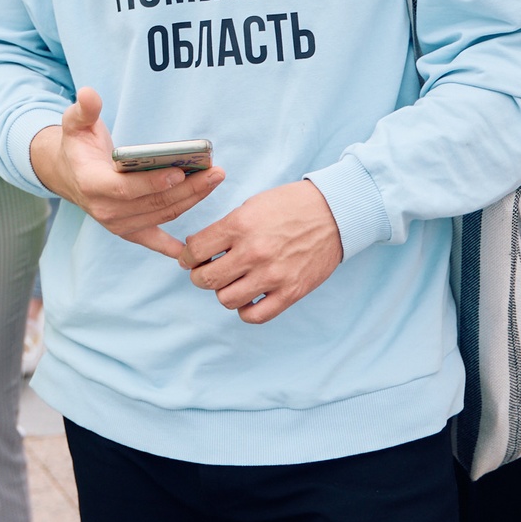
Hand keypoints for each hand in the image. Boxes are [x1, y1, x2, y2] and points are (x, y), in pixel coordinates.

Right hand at [26, 87, 224, 258]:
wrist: (68, 174)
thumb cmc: (78, 146)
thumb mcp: (75, 123)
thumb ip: (84, 109)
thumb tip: (89, 94)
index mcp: (92, 184)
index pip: (125, 188)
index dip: (152, 183)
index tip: (179, 172)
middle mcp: (104, 210)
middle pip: (152, 203)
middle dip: (187, 189)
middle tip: (214, 173)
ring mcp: (118, 224)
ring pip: (161, 215)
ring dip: (190, 200)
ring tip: (214, 180)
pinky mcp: (129, 230)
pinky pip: (154, 239)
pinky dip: (171, 246)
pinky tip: (192, 248)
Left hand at [182, 180, 344, 323]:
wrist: (334, 212)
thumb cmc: (290, 205)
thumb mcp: (251, 206)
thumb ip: (225, 228)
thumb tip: (196, 248)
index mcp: (240, 225)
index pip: (194, 251)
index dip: (186, 257)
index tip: (190, 258)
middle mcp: (253, 252)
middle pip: (206, 279)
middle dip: (200, 277)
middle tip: (207, 271)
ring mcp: (272, 275)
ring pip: (226, 300)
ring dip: (224, 292)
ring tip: (233, 282)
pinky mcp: (290, 292)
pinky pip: (255, 316)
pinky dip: (245, 310)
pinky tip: (249, 297)